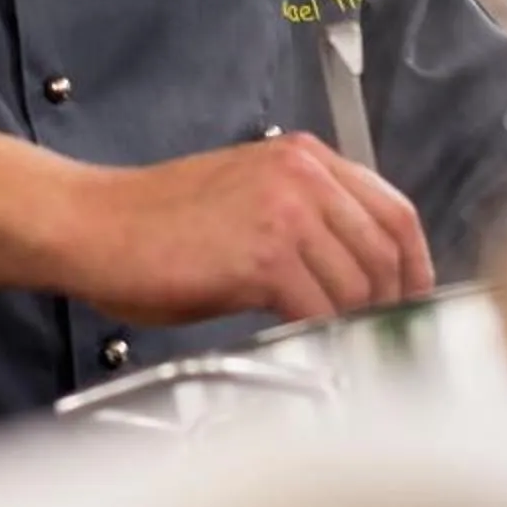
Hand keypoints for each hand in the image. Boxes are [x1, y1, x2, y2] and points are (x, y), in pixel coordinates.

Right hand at [56, 134, 434, 326]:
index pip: (394, 210)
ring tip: (344, 350)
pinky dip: (323, 337)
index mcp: (303, 156)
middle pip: (388, 250)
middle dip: (393, 305)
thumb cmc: (152, 222)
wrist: (91, 224)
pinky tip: (309, 347)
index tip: (413, 300)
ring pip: (360, 285)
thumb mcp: (244, 198)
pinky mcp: (263, 256)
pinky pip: (322, 310)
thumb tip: (352, 274)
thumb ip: (302, 219)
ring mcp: (286, 212)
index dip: (415, 265)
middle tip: (384, 340)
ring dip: (357, 327)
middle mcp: (302, 175)